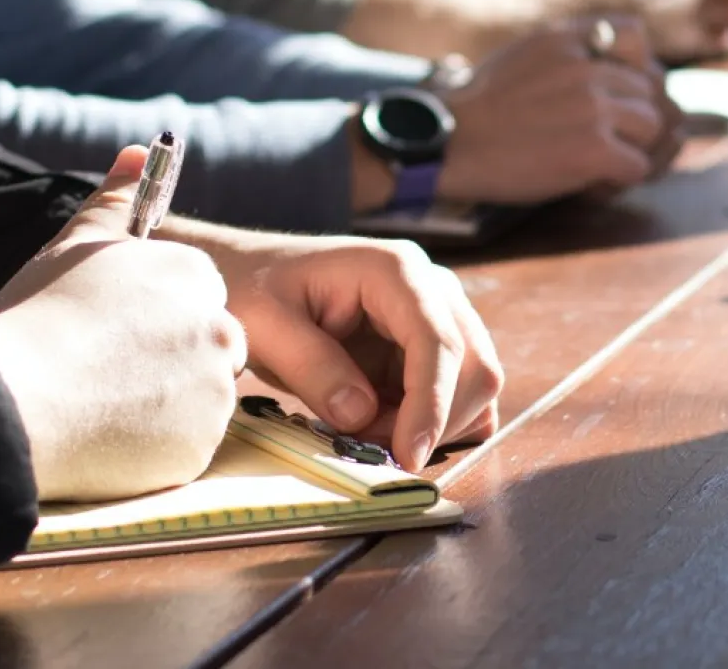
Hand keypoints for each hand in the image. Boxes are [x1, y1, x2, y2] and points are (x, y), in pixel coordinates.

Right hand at [0, 147, 245, 501]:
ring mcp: (214, 393)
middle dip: (169, 360)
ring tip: (99, 403)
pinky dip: (155, 446)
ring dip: (163, 404)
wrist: (13, 400)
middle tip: (107, 373)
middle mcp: (218, 330)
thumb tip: (138, 151)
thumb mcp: (76, 245)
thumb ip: (116, 200)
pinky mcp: (200, 448)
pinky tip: (106, 436)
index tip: (115, 332)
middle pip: (209, 348)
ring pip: (199, 399)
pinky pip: (185, 447)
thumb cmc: (38, 315)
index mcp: (194, 277)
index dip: (154, 317)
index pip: (197, 297)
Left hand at [188, 231, 504, 471]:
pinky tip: (386, 426)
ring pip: (475, 385)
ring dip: (434, 426)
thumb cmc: (254, 289)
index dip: (431, 404)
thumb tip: (361, 415)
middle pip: (474, 366)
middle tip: (371, 447)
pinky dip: (435, 424)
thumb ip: (312, 367)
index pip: (438, 341)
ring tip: (369, 432)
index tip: (408, 455)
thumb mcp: (264, 325)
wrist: (252, 276)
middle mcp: (432, 289)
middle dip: (434, 421)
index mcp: (395, 271)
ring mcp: (438, 317)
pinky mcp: (432, 348)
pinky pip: (460, 396)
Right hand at [436, 17, 682, 202]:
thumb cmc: (479, 108)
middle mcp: (587, 66)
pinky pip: (637, 167)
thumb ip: (567, 52)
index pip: (635, 36)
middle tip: (605, 142)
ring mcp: (593, 107)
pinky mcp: (593, 149)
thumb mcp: (522, 53)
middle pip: (649, 91)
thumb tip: (612, 71)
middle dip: (634, 120)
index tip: (614, 92)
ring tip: (597, 165)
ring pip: (652, 129)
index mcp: (567, 37)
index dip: (634, 67)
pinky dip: (618, 182)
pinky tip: (588, 184)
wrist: (446, 144)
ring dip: (632, 151)